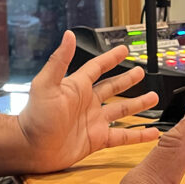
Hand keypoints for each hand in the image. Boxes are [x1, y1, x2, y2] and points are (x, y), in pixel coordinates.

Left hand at [17, 30, 159, 171]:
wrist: (31, 148)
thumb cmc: (35, 117)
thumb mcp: (46, 84)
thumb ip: (59, 60)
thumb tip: (68, 36)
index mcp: (76, 87)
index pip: (97, 68)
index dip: (110, 58)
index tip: (123, 50)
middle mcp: (86, 102)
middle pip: (112, 87)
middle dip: (127, 79)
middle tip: (141, 72)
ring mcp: (93, 121)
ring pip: (121, 110)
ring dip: (137, 104)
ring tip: (153, 97)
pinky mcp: (96, 140)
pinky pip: (122, 136)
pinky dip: (138, 135)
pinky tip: (152, 133)